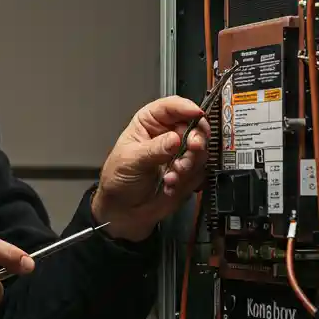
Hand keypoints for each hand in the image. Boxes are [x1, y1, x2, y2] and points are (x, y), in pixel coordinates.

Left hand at [92, 96, 211, 241]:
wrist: (123, 211)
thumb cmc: (118, 179)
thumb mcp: (131, 160)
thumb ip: (154, 150)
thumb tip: (175, 139)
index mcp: (150, 123)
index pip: (172, 107)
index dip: (186, 107)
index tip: (197, 114)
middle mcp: (168, 135)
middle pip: (194, 125)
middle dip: (196, 137)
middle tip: (192, 148)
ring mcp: (179, 154)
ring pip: (200, 149)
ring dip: (190, 162)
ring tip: (173, 174)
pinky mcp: (188, 173)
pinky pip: (199, 171)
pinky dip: (188, 179)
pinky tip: (170, 185)